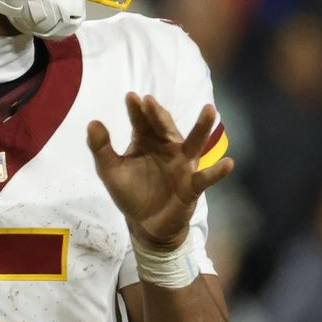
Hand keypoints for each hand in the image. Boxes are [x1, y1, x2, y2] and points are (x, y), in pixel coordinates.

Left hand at [87, 94, 233, 248]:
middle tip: (149, 101)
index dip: (136, 110)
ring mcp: (182, 164)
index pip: (141, 121)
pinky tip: (228, 163)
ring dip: (202, 127)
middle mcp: (167, 147)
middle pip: (164, 126)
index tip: (130, 97)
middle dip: (157, 114)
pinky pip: (205, 177)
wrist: (144, 224)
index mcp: (146, 140)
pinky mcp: (192, 185)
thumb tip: (92, 122)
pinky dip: (216, 171)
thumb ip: (101, 148)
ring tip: (209, 109)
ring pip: (194, 143)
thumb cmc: (130, 192)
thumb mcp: (110, 171)